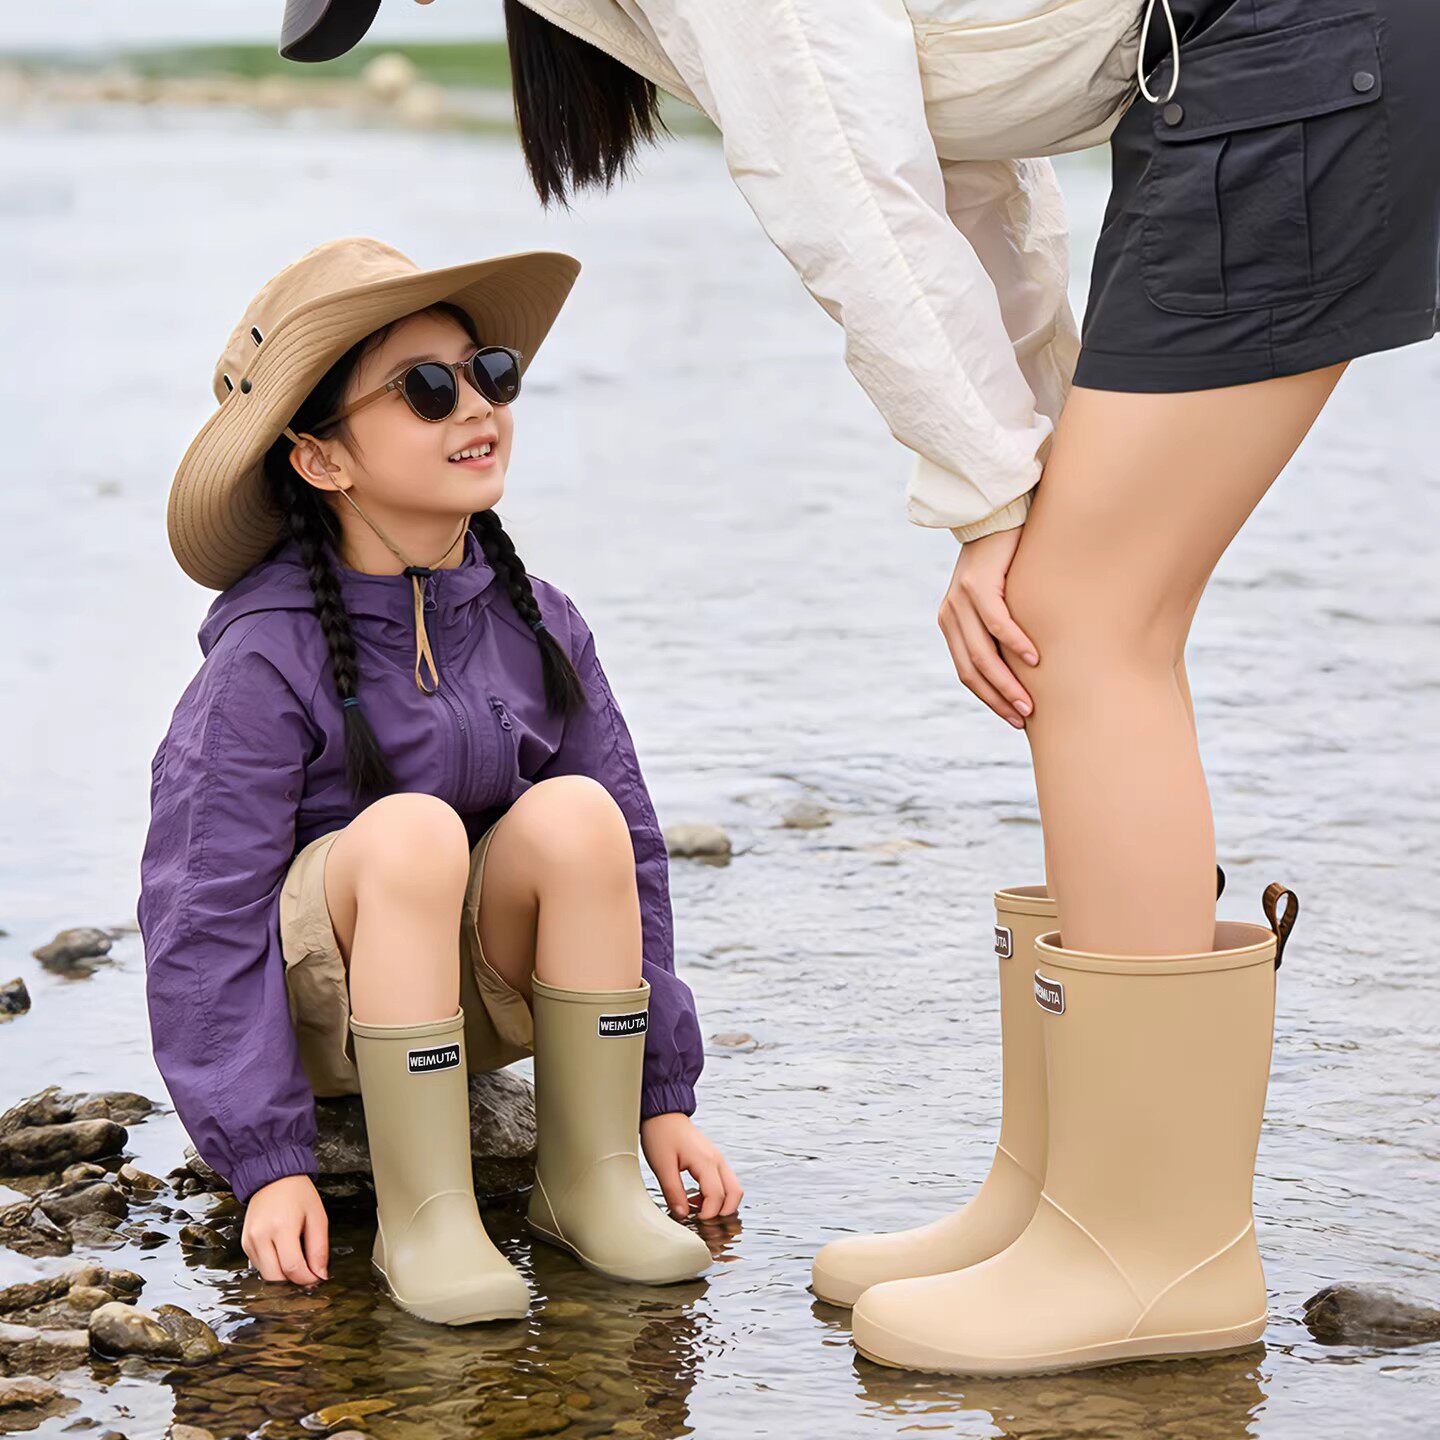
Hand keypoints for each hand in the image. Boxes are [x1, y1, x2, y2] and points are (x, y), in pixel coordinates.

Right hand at [241, 1174, 328, 1285]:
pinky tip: (283, 1252)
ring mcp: (249, 1240)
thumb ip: (319, 1248)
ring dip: (283, 1275)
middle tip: (308, 1274)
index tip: (317, 1279)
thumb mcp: (317, 1216)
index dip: (307, 1279)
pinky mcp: (244, 1243)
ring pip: (266, 1275)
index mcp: (281, 1227)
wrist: (273, 1178)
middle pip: (275, 1278)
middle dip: (294, 1281)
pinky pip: (259, 1266)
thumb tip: (320, 1275)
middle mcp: (260, 1236)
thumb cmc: (298, 1194)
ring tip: (297, 1259)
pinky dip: (273, 1267)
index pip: (292, 1267)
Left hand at [640, 1113, 742, 1221]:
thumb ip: (674, 1192)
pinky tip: (697, 1199)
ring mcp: (717, 1158)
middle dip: (723, 1212)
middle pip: (735, 1193)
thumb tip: (683, 1215)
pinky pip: (724, 1182)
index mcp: (706, 1161)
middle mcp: (717, 1160)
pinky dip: (717, 1195)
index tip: (694, 1221)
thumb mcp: (662, 1166)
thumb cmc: (660, 1135)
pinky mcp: (713, 1159)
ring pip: (733, 1188)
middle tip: (702, 1221)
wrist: (662, 1114)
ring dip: (721, 1204)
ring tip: (697, 1210)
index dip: (708, 1214)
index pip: (717, 1196)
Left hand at [938, 526, 1038, 725]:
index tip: (1013, 717)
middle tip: (1024, 718)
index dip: (990, 698)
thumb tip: (1028, 665)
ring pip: (983, 654)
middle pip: (972, 670)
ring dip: (1007, 681)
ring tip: (1029, 701)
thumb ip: (1001, 629)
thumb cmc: (1007, 561)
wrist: (997, 514)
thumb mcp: (999, 600)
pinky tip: (1034, 658)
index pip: (968, 672)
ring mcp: (960, 601)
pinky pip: (997, 623)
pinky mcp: (977, 585)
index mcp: (952, 624)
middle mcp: (950, 615)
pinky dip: (1016, 643)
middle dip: (999, 699)